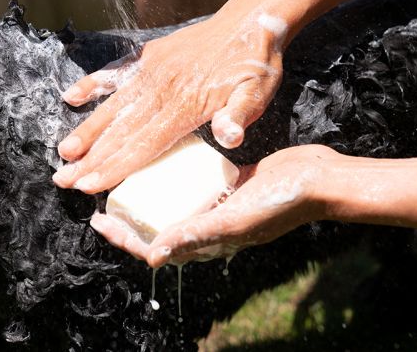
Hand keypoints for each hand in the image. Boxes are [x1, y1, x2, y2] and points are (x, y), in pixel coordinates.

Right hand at [53, 0, 292, 193]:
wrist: (251, 19)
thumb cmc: (255, 63)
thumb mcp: (258, 93)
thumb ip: (239, 116)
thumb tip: (228, 138)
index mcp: (186, 104)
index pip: (144, 144)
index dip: (115, 166)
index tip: (89, 185)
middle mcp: (162, 88)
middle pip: (121, 131)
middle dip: (91, 158)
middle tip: (63, 179)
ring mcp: (152, 70)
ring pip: (113, 106)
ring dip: (87, 130)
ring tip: (63, 151)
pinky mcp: (150, 56)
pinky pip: (116, 73)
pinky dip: (93, 84)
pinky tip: (72, 97)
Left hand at [89, 145, 336, 267]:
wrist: (317, 179)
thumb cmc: (279, 202)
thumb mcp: (234, 219)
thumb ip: (195, 234)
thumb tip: (153, 257)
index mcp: (210, 241)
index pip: (158, 246)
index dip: (126, 238)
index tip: (99, 222)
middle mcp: (212, 225)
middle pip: (162, 225)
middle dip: (133, 218)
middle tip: (106, 201)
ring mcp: (222, 204)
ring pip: (178, 204)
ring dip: (154, 196)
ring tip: (130, 179)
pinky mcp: (232, 183)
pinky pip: (199, 184)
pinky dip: (180, 177)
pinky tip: (166, 160)